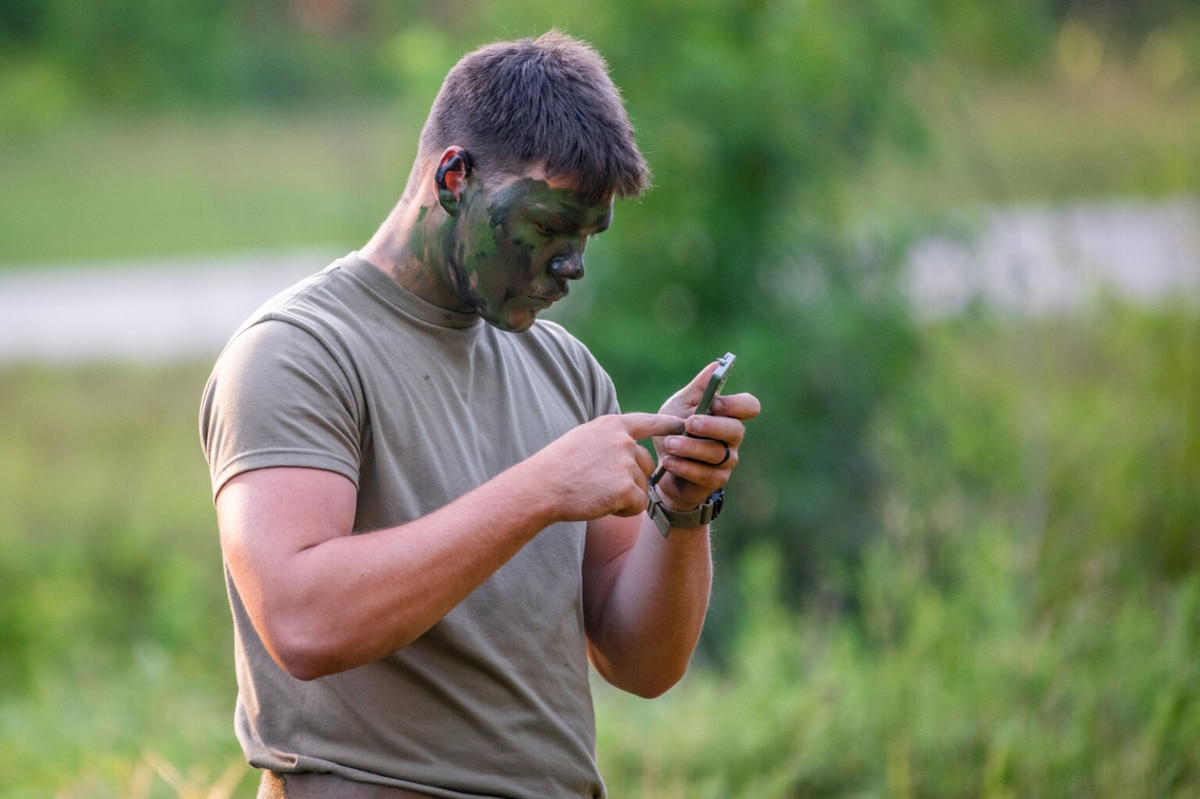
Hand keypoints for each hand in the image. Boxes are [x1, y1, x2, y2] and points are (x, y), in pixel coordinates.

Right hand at [532, 413, 685, 521]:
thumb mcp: (583, 439)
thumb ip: (609, 440)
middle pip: (646, 466)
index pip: (648, 422)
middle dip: (631, 482)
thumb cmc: (557, 468)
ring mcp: (626, 463)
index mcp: (612, 425)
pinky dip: (623, 511)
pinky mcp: (627, 487)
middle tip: (599, 487)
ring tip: (596, 494)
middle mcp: (623, 440)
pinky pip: (639, 506)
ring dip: (625, 498)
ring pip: (642, 488)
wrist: (542, 487)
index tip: (682, 425)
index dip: (667, 424)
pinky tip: (601, 505)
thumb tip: (630, 448)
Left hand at [653, 362, 761, 509]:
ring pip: (717, 453)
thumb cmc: (674, 431)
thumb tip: (716, 364)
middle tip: (688, 423)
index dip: (737, 404)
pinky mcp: (715, 481)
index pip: (749, 406)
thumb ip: (698, 388)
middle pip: (735, 430)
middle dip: (711, 426)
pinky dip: (685, 467)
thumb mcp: (680, 406)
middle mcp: (732, 438)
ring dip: (691, 447)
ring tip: (669, 444)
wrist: (661, 467)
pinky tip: (669, 462)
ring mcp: (726, 461)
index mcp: (727, 415)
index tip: (715, 403)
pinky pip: (704, 474)